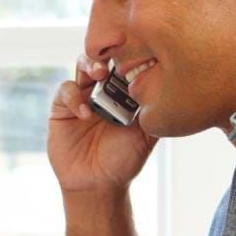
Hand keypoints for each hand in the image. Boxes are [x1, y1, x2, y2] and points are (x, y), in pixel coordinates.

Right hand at [48, 54, 156, 193]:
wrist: (97, 184)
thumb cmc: (124, 161)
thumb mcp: (146, 137)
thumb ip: (155, 114)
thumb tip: (173, 90)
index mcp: (123, 92)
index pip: (126, 63)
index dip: (131, 53)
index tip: (139, 51)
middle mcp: (103, 89)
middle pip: (104, 56)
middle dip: (109, 53)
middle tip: (117, 60)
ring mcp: (82, 96)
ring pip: (83, 65)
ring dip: (90, 65)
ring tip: (99, 74)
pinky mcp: (62, 108)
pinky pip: (66, 91)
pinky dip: (74, 97)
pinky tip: (85, 114)